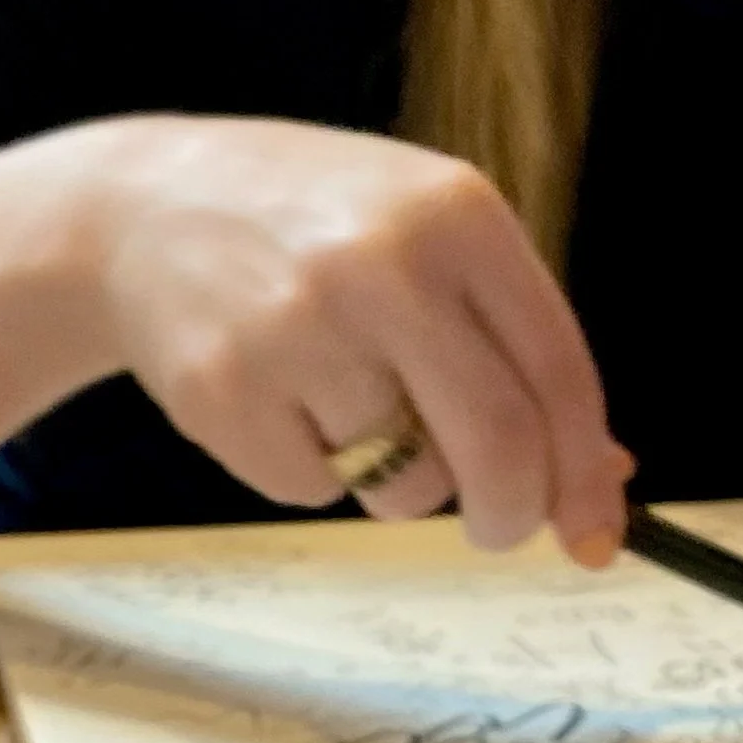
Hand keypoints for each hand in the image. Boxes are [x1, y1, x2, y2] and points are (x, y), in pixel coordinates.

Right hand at [73, 114, 631, 561]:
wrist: (140, 207)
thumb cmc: (317, 231)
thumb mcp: (427, 243)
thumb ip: (515, 348)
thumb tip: (602, 479)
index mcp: (457, 213)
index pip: (558, 372)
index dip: (583, 473)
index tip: (596, 535)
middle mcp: (382, 262)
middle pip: (498, 444)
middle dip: (513, 514)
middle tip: (501, 530)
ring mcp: (296, 326)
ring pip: (406, 484)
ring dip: (397, 481)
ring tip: (345, 401)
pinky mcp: (224, 390)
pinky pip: (314, 490)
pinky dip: (310, 470)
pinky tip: (275, 395)